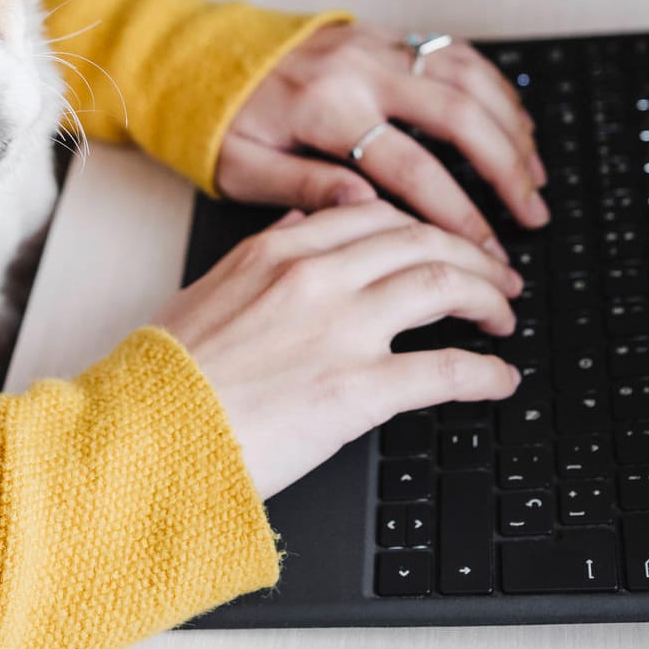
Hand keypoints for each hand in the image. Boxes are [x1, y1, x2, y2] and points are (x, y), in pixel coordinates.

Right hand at [156, 201, 522, 498]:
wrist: (146, 434)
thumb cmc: (168, 377)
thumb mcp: (210, 291)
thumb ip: (266, 251)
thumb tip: (308, 219)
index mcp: (278, 250)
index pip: (374, 214)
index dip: (422, 226)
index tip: (441, 242)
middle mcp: (316, 278)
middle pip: (422, 240)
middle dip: (470, 254)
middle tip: (494, 277)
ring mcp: (341, 330)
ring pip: (444, 285)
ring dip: (487, 299)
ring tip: (502, 317)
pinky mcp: (358, 390)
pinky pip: (446, 369)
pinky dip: (485, 372)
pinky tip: (499, 379)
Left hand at [217, 23, 548, 258]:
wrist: (201, 55)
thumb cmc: (221, 124)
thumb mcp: (242, 169)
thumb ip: (304, 189)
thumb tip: (367, 209)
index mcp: (326, 111)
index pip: (411, 169)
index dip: (459, 214)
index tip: (486, 253)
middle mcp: (359, 71)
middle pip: (457, 117)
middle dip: (505, 170)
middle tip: (533, 216)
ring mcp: (376, 45)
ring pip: (467, 79)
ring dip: (511, 128)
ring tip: (535, 177)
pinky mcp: (383, 34)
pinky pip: (455, 53)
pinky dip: (494, 88)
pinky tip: (513, 124)